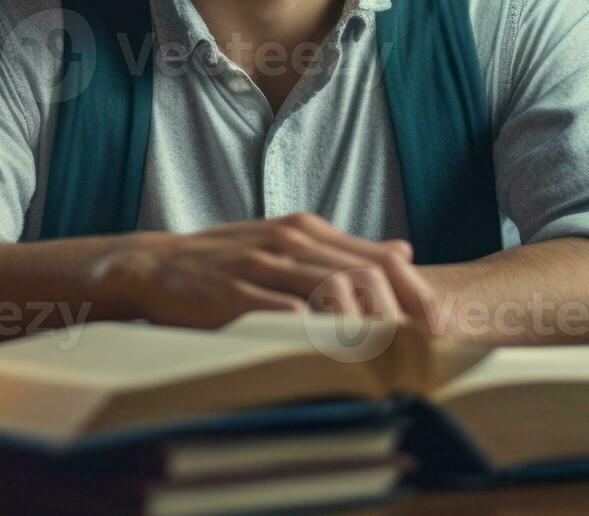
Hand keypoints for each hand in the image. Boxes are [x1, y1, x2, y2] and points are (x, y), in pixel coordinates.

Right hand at [98, 213, 435, 329]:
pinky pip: (289, 314)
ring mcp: (262, 265)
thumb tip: (402, 251)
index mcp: (305, 228)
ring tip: (390, 360)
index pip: (379, 258)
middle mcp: (289, 241)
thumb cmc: (223, 261)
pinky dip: (320, 336)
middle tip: (421, 352)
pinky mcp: (236, 294)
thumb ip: (340, 248)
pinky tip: (339, 360)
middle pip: (366, 274)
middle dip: (401, 315)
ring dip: (368, 327)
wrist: (154, 265)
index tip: (434, 329)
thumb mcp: (284, 241)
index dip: (413, 294)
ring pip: (335, 290)